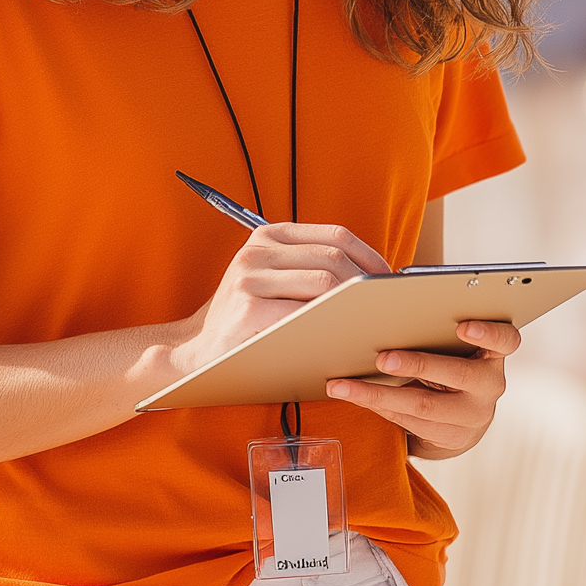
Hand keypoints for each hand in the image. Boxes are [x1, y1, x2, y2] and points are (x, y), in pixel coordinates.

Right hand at [175, 222, 389, 377]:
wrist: (198, 350)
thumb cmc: (248, 318)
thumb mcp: (273, 279)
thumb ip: (308, 268)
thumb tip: (373, 277)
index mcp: (269, 235)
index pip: (335, 235)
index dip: (369, 256)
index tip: (387, 279)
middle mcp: (257, 251)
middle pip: (333, 259)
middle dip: (366, 283)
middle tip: (385, 306)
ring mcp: (250, 278)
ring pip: (323, 283)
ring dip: (353, 304)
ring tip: (371, 319)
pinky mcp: (249, 309)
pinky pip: (304, 313)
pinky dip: (330, 323)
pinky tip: (343, 334)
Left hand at [323, 319, 520, 458]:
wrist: (463, 421)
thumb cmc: (452, 366)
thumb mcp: (457, 349)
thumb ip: (440, 331)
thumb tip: (390, 309)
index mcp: (494, 354)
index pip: (506, 340)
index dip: (487, 332)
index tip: (462, 326)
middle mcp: (489, 386)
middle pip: (457, 374)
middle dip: (417, 364)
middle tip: (383, 357)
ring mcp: (472, 416)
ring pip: (422, 404)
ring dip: (378, 392)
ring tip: (344, 384)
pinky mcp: (449, 438)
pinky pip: (406, 420)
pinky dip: (375, 404)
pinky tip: (350, 395)